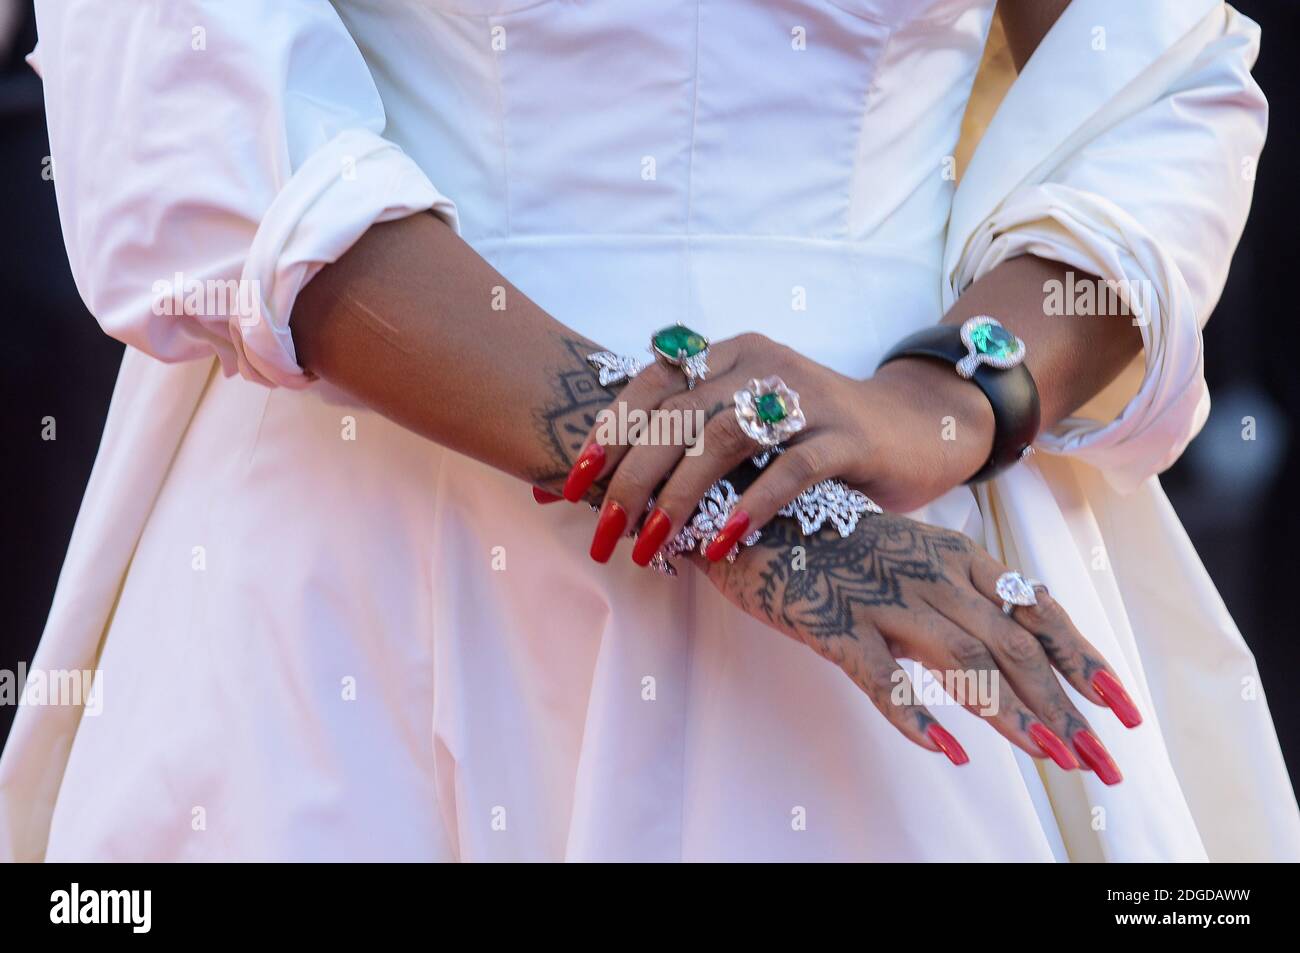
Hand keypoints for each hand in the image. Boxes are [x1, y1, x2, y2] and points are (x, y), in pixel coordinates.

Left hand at [561, 331, 996, 564]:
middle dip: (628, 478)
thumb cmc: (811, 439)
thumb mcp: (744, 428)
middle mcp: (761, 364)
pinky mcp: (846, 436)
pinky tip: (718, 544)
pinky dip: (748, 507)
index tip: (564, 486)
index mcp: (727, 355)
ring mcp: (806, 397)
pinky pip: (790, 470)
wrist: (913, 430)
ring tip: (650, 545)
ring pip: (723, 439)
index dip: (603, 434)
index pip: (650, 385)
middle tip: (601, 533)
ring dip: (678, 497)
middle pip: (676, 416)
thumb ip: (685, 442)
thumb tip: (594, 485)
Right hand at [690, 512, 1141, 780]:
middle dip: (1064, 707)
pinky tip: (946, 751)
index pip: (1039, 612)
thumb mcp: (911, 555)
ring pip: (963, 659)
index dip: (1085, 664)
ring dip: (1013, 713)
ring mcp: (882, 597)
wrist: (751, 514)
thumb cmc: (834, 543)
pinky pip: (880, 675)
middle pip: (1013, 644)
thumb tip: (1017, 639)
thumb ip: (961, 590)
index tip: (1124, 713)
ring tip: (1051, 760)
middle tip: (1100, 764)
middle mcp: (930, 574)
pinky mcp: (833, 623)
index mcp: (956, 555)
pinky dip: (915, 715)